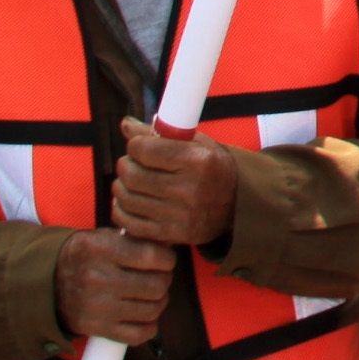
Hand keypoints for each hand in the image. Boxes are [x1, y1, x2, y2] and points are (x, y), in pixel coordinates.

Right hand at [55, 229, 176, 345]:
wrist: (47, 284)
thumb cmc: (86, 257)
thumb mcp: (103, 237)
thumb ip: (135, 238)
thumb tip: (171, 244)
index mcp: (99, 250)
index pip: (152, 256)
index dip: (167, 259)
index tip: (164, 260)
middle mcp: (96, 278)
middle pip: (156, 285)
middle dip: (164, 281)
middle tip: (157, 278)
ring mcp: (96, 306)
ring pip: (152, 310)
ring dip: (158, 303)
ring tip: (150, 296)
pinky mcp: (95, 328)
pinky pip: (139, 334)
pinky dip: (148, 327)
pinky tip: (143, 316)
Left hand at [111, 119, 236, 246]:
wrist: (237, 207)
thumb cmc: (213, 170)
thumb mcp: (198, 145)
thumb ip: (162, 133)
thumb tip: (126, 124)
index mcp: (200, 161)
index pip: (145, 149)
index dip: (135, 145)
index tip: (139, 146)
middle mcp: (191, 189)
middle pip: (132, 175)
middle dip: (125, 165)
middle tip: (131, 163)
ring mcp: (181, 215)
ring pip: (126, 198)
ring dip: (121, 186)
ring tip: (130, 182)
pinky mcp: (171, 234)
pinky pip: (129, 222)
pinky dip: (121, 210)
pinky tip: (130, 202)